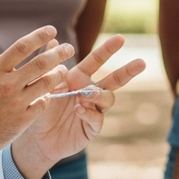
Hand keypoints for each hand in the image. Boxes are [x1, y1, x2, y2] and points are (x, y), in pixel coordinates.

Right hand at [0, 26, 72, 175]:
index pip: (22, 47)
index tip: (52, 30)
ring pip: (47, 83)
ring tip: (64, 69)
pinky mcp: (22, 121)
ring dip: (59, 74)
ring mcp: (16, 103)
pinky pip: (43, 104)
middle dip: (58, 53)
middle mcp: (7, 85)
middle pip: (40, 63)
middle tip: (69, 48)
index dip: (39, 36)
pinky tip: (50, 92)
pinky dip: (49, 96)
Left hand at [10, 34, 145, 178]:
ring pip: (108, 98)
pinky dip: (89, 111)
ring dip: (97, 94)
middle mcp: (89, 92)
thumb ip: (49, 66)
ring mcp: (94, 109)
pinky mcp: (92, 127)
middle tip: (141, 62)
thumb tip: (52, 41)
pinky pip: (97, 117)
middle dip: (127, 71)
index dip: (108, 50)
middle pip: (113, 80)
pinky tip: (78, 110)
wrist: (36, 139)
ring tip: (82, 96)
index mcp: (78, 78)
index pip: (96, 61)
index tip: (121, 38)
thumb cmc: (39, 109)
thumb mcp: (42, 86)